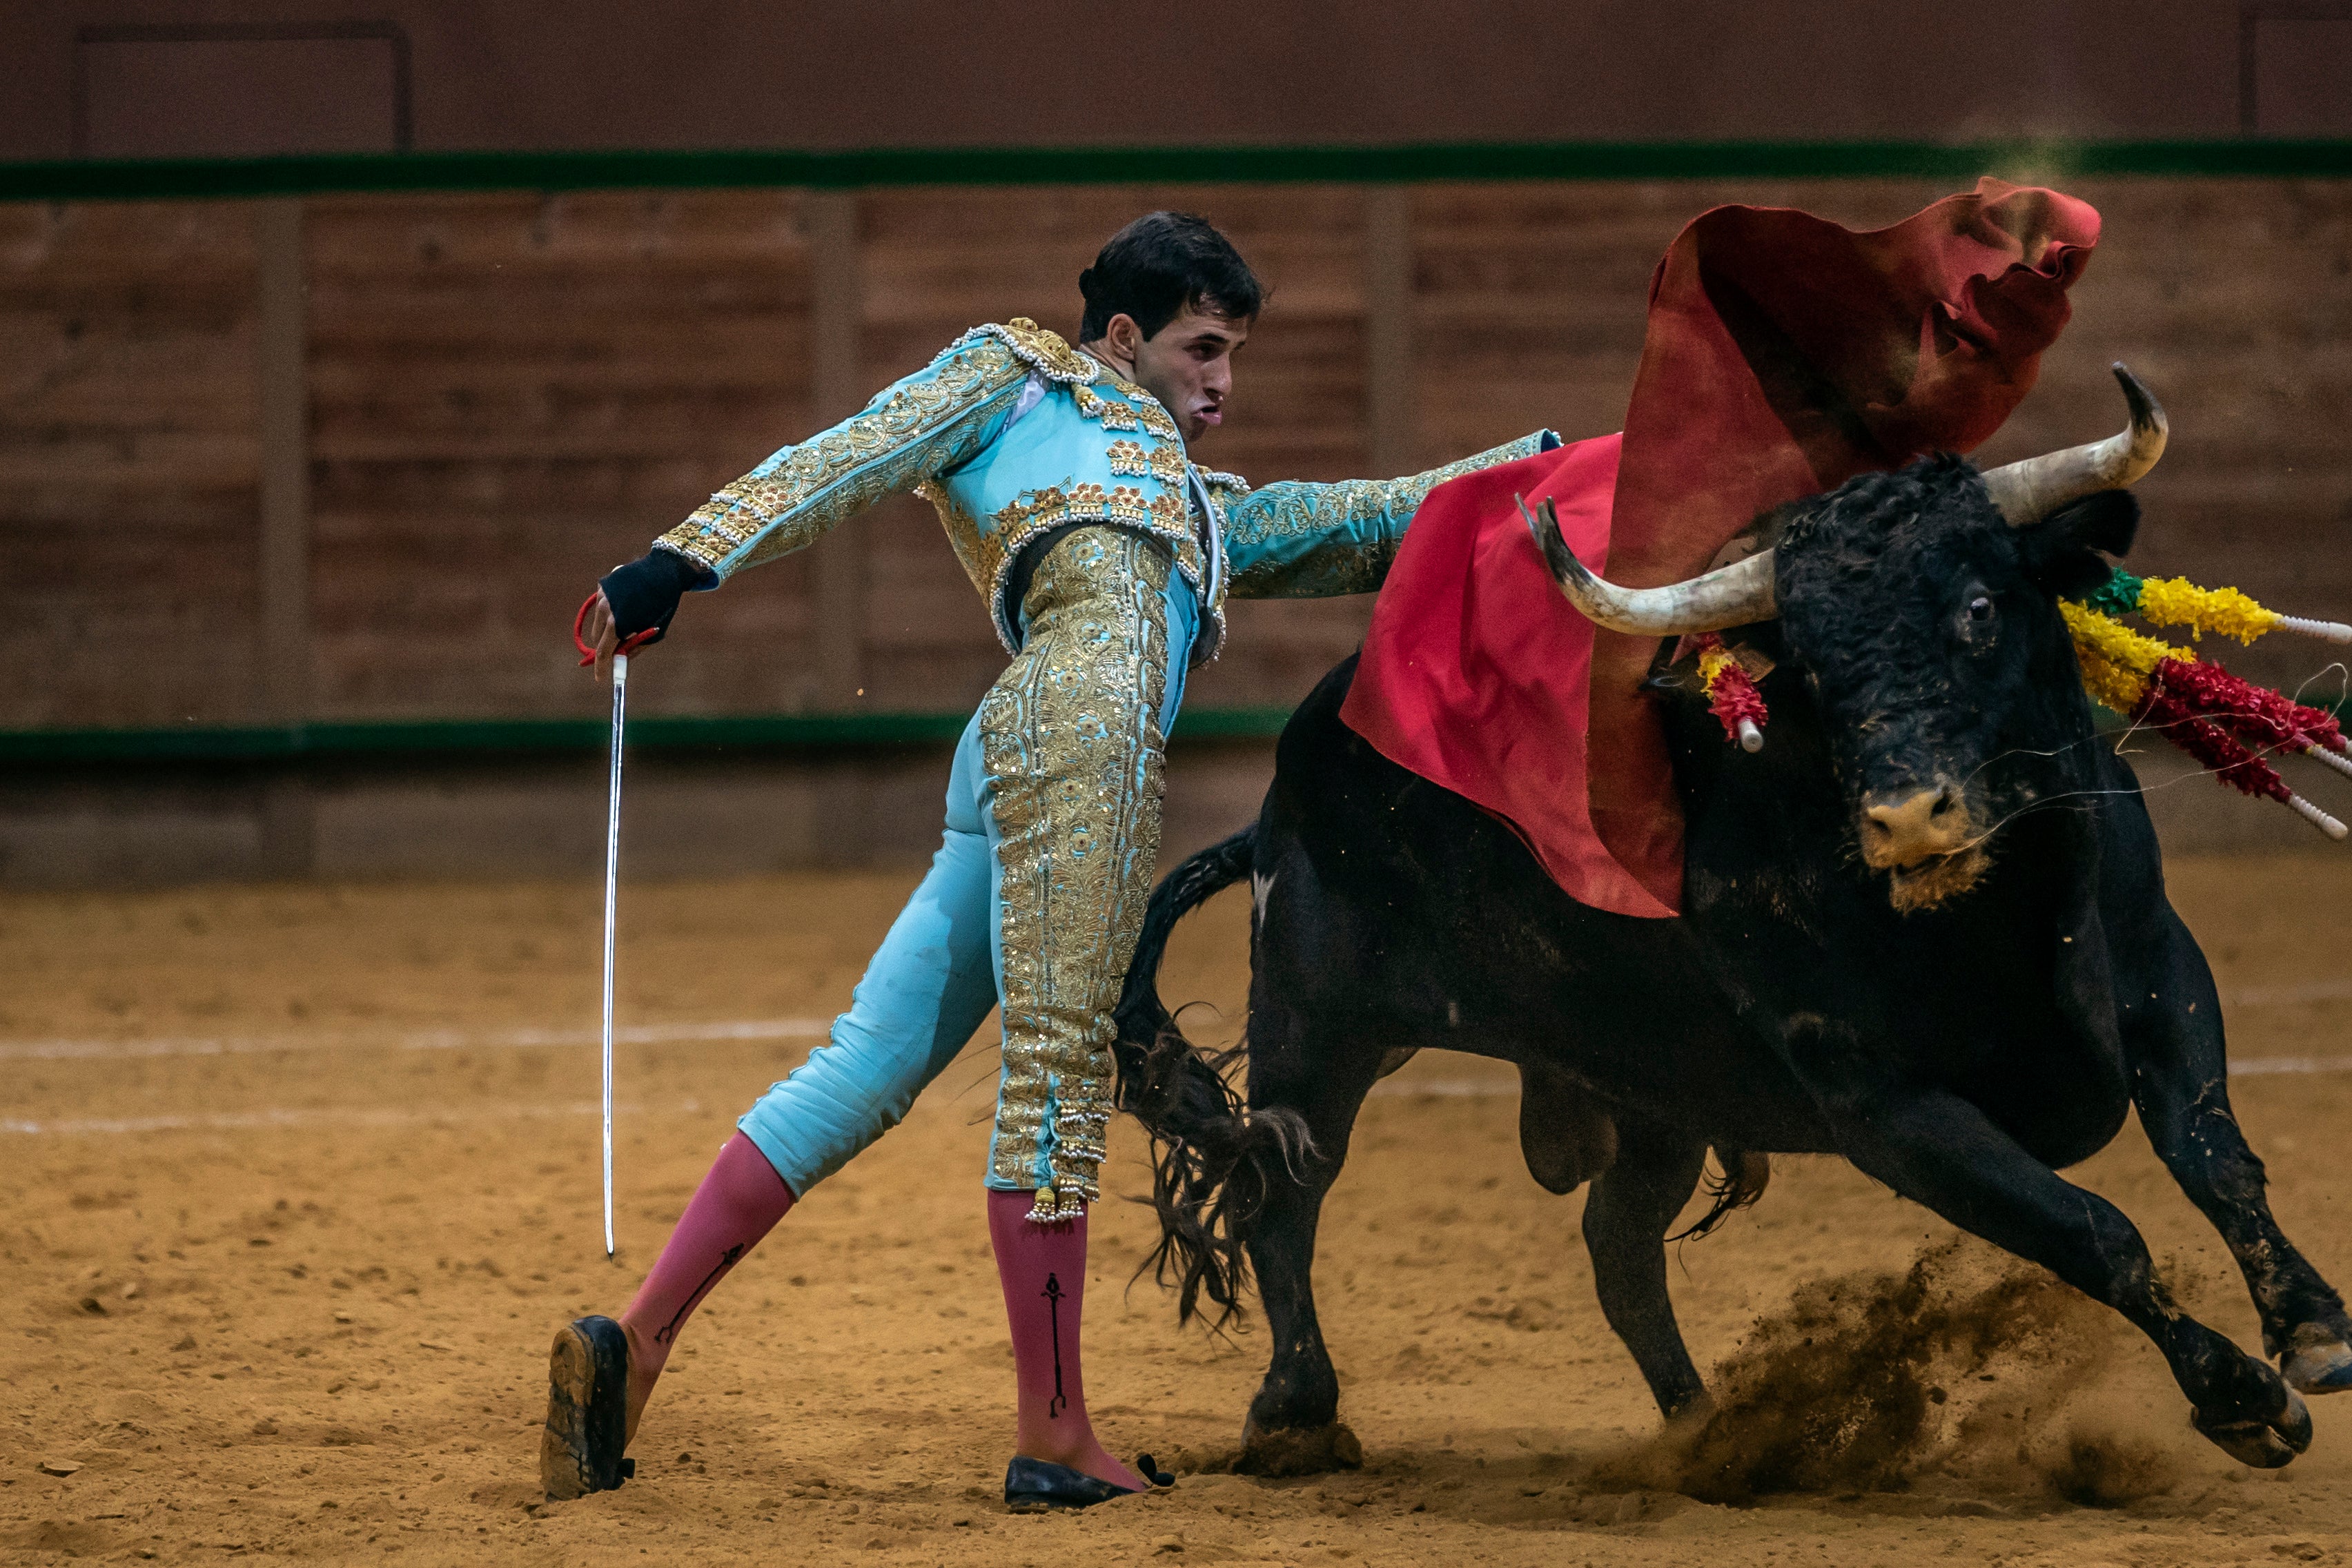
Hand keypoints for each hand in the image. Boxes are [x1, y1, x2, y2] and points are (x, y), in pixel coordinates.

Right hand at [573, 549, 706, 677]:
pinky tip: (629, 600)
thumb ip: (634, 648)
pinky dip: (612, 608)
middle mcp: (605, 608)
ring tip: (632, 615)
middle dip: (608, 644)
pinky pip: (602, 604)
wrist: (664, 571)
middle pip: (598, 638)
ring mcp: (601, 595)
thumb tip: (620, 659)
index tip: (600, 678)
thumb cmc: (662, 605)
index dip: (601, 667)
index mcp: (617, 623)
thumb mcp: (654, 632)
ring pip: (599, 621)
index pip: (603, 651)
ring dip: (610, 625)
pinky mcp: (602, 585)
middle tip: (622, 644)